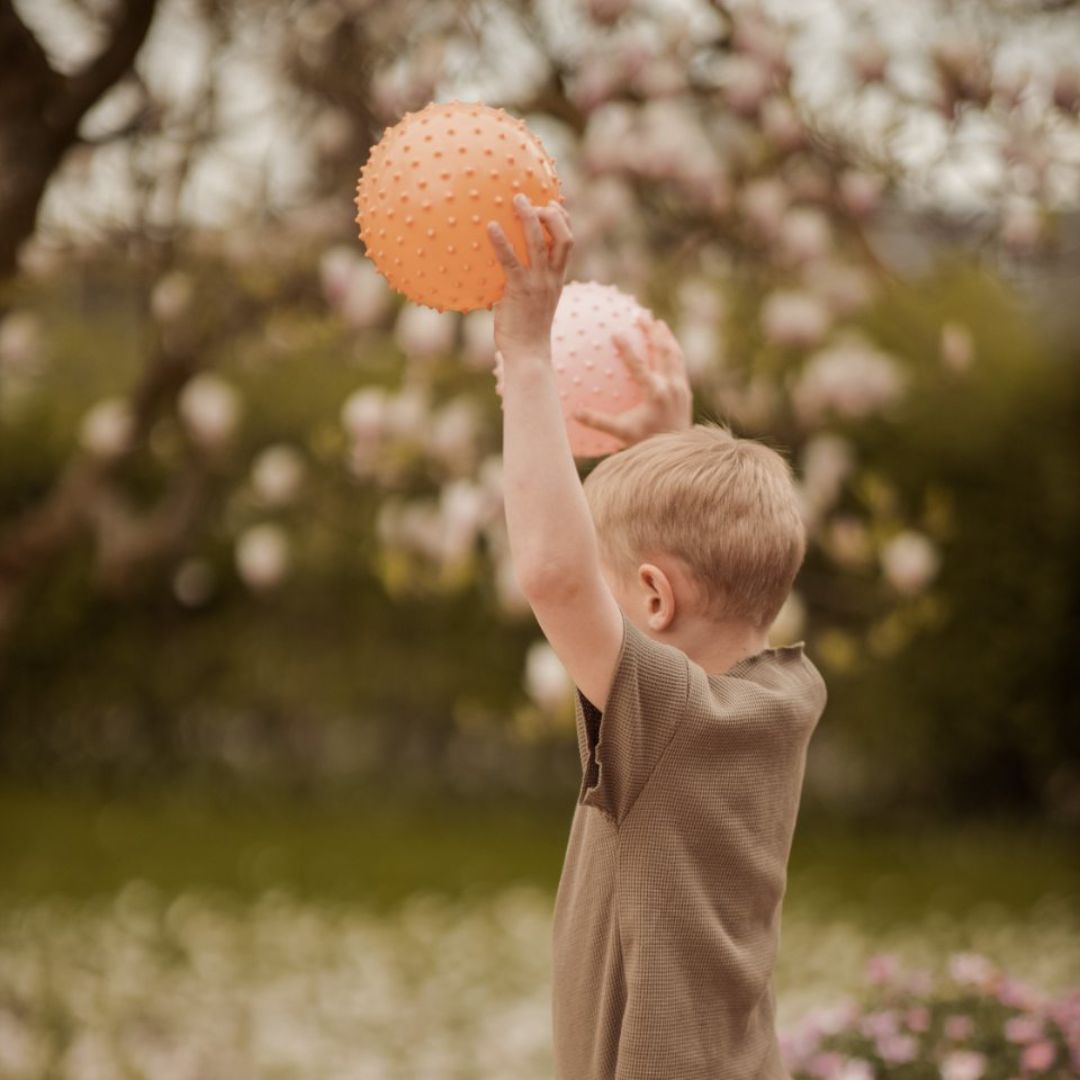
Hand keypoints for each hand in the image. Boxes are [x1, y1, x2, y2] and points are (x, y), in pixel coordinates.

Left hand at [486, 195, 572, 358]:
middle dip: (552, 212)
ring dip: (529, 217)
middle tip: (532, 198)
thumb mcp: (533, 304)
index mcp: (558, 279)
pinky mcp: (519, 290)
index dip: (563, 220)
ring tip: (517, 199)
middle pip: (564, 236)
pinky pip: (510, 260)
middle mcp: (552, 278)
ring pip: (539, 242)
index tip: (551, 205)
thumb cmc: (527, 333)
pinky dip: (501, 241)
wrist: (529, 355)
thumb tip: (505, 271)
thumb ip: (527, 285)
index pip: (568, 243)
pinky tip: (489, 227)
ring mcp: (537, 283)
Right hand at [572, 313, 692, 445]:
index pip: (639, 365)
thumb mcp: (621, 434)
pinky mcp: (686, 391)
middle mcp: (671, 386)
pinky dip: (672, 351)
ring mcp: (681, 387)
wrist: (676, 454)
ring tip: (658, 322)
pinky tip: (666, 345)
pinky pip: (679, 365)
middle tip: (641, 315)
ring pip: (675, 354)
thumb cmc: (645, 443)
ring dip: (666, 337)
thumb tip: (573, 414)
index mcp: (655, 393)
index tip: (616, 332)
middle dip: (652, 331)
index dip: (627, 348)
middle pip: (662, 351)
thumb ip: (598, 422)